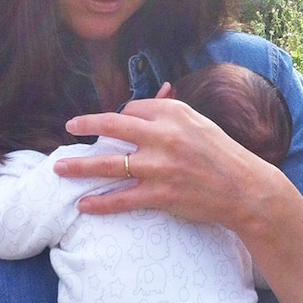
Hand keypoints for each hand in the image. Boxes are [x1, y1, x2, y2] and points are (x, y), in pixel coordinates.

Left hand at [53, 98, 279, 229]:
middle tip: (68, 127)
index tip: (111, 126)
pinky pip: (122, 199)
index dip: (118, 117)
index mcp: (174, 114)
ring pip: (110, 165)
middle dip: (85, 125)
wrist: (243, 187)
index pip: (132, 109)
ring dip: (80, 166)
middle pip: (113, 126)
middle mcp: (164, 136)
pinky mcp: (161, 195)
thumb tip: (149, 98)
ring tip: (59, 168)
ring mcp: (160, 167)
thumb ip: (170, 112)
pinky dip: (101, 203)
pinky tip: (84, 204)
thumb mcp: (197, 122)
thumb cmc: (220, 152)